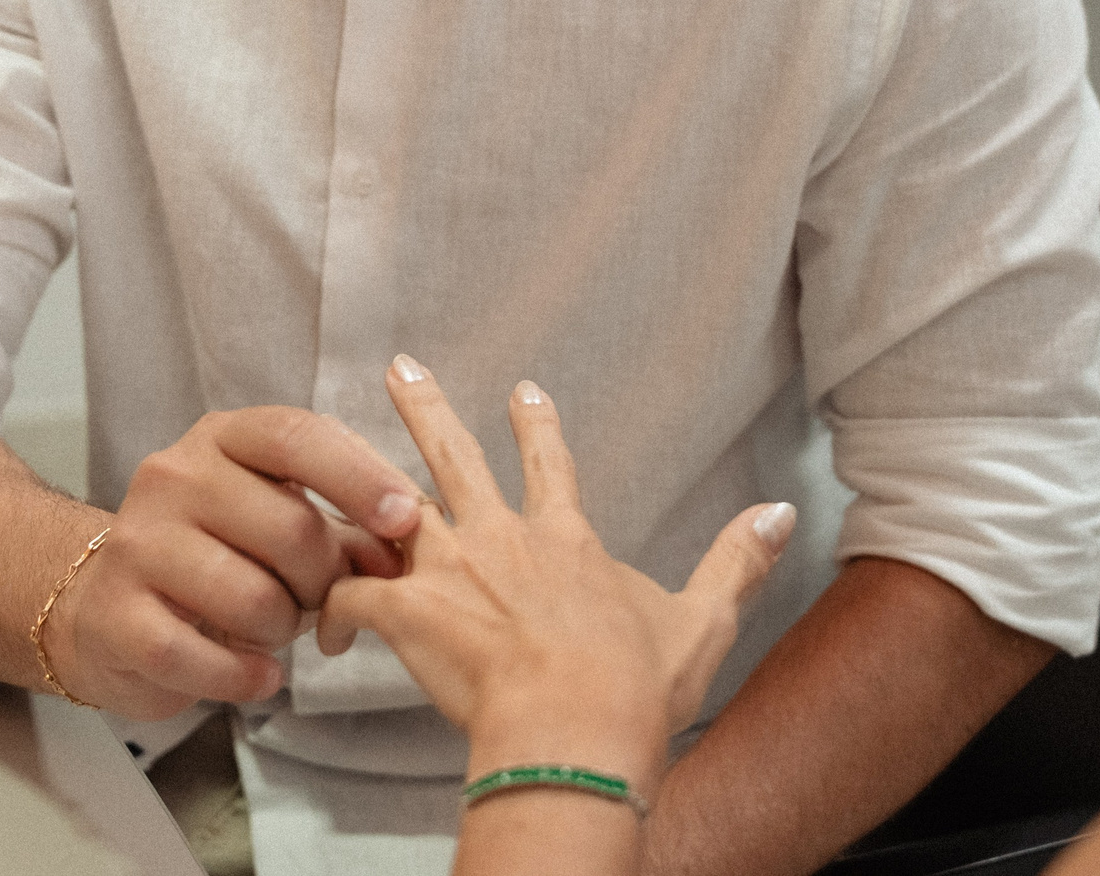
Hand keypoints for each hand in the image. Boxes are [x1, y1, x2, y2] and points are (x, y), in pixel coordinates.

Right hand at [51, 406, 424, 718]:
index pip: (298, 436)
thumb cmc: (216, 557)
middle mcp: (173, 476)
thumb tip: (407, 548)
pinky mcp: (115, 614)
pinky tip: (257, 675)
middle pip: (289, 527)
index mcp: (223, 438)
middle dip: (326, 580)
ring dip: (283, 630)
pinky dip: (245, 677)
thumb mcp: (279, 521)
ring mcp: (137, 543)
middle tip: (320, 601)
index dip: (360, 477)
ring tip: (274, 630)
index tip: (407, 518)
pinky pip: (203, 658)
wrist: (104, 607)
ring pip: (252, 598)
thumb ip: (346, 528)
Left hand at [318, 356, 794, 778]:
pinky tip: (324, 628)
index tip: (525, 390)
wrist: (577, 731)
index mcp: (564, 540)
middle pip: (454, 457)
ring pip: (387, 508)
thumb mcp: (702, 621)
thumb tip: (782, 514)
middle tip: (401, 368)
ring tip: (317, 464)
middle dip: (426, 408)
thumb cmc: (634, 689)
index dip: (537, 425)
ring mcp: (451, 572)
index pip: (550, 464)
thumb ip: (736, 563)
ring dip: (352, 485)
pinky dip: (334, 609)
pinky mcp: (410, 613)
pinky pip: (354, 597)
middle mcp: (502, 539)